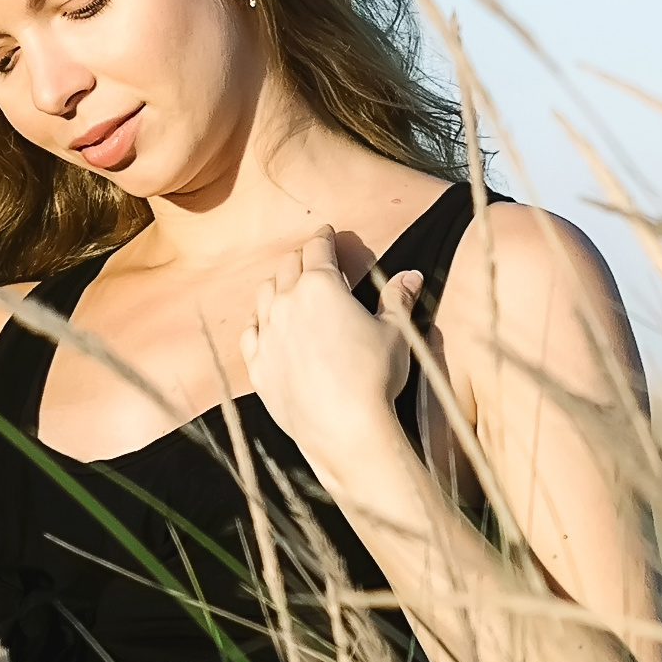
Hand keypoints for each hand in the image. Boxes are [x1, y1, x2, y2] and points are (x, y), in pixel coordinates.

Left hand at [240, 228, 424, 479]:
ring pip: (264, 294)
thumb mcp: (395, 333)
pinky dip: (259, 321)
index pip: (318, 248)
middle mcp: (287, 302)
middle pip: (288, 267)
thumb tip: (410, 276)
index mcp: (321, 286)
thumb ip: (397, 300)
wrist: (344, 428)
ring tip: (288, 286)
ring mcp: (268, 334)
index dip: (324, 237)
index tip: (327, 233)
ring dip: (277, 284)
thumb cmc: (374, 376)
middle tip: (312, 259)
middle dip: (302, 258)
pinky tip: (265, 323)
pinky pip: (251, 332)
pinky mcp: (258, 365)